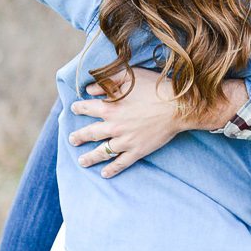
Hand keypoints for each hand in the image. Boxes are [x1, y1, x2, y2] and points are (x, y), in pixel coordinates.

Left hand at [70, 67, 186, 175]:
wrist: (178, 107)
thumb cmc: (155, 88)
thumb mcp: (130, 76)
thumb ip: (108, 81)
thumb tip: (90, 89)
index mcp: (110, 108)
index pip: (87, 108)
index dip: (79, 108)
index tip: (74, 109)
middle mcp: (114, 127)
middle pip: (90, 134)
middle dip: (79, 137)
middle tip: (72, 140)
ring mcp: (125, 141)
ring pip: (102, 152)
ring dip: (90, 157)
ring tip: (81, 161)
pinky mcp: (137, 151)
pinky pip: (121, 163)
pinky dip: (112, 169)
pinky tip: (104, 173)